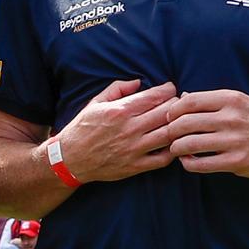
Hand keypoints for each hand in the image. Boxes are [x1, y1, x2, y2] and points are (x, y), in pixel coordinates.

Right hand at [56, 79, 177, 182]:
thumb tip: (138, 81)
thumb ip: (117, 88)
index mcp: (120, 111)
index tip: (170, 88)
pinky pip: (164, 158)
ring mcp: (134, 149)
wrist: (70, 158)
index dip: (168, 89)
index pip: (155, 96)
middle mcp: (129, 129)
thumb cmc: (83, 128)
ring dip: (178, 126)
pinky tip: (170, 142)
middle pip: (168, 113)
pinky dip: (173, 149)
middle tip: (177, 103)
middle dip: (177, 104)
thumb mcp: (96, 102)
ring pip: (169, 134)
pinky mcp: (136, 166)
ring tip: (177, 121)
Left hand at [164, 90, 248, 176]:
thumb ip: (209, 101)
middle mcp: (232, 118)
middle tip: (168, 135)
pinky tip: (187, 161)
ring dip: (176, 148)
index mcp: (230, 99)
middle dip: (171, 130)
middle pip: (185, 123)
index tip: (169, 117)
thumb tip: (181, 98)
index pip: (190, 102)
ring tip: (176, 148)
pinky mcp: (237, 162)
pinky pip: (202, 164)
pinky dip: (188, 164)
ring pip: (190, 144)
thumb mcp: (237, 101)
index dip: (173, 110)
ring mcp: (235, 141)